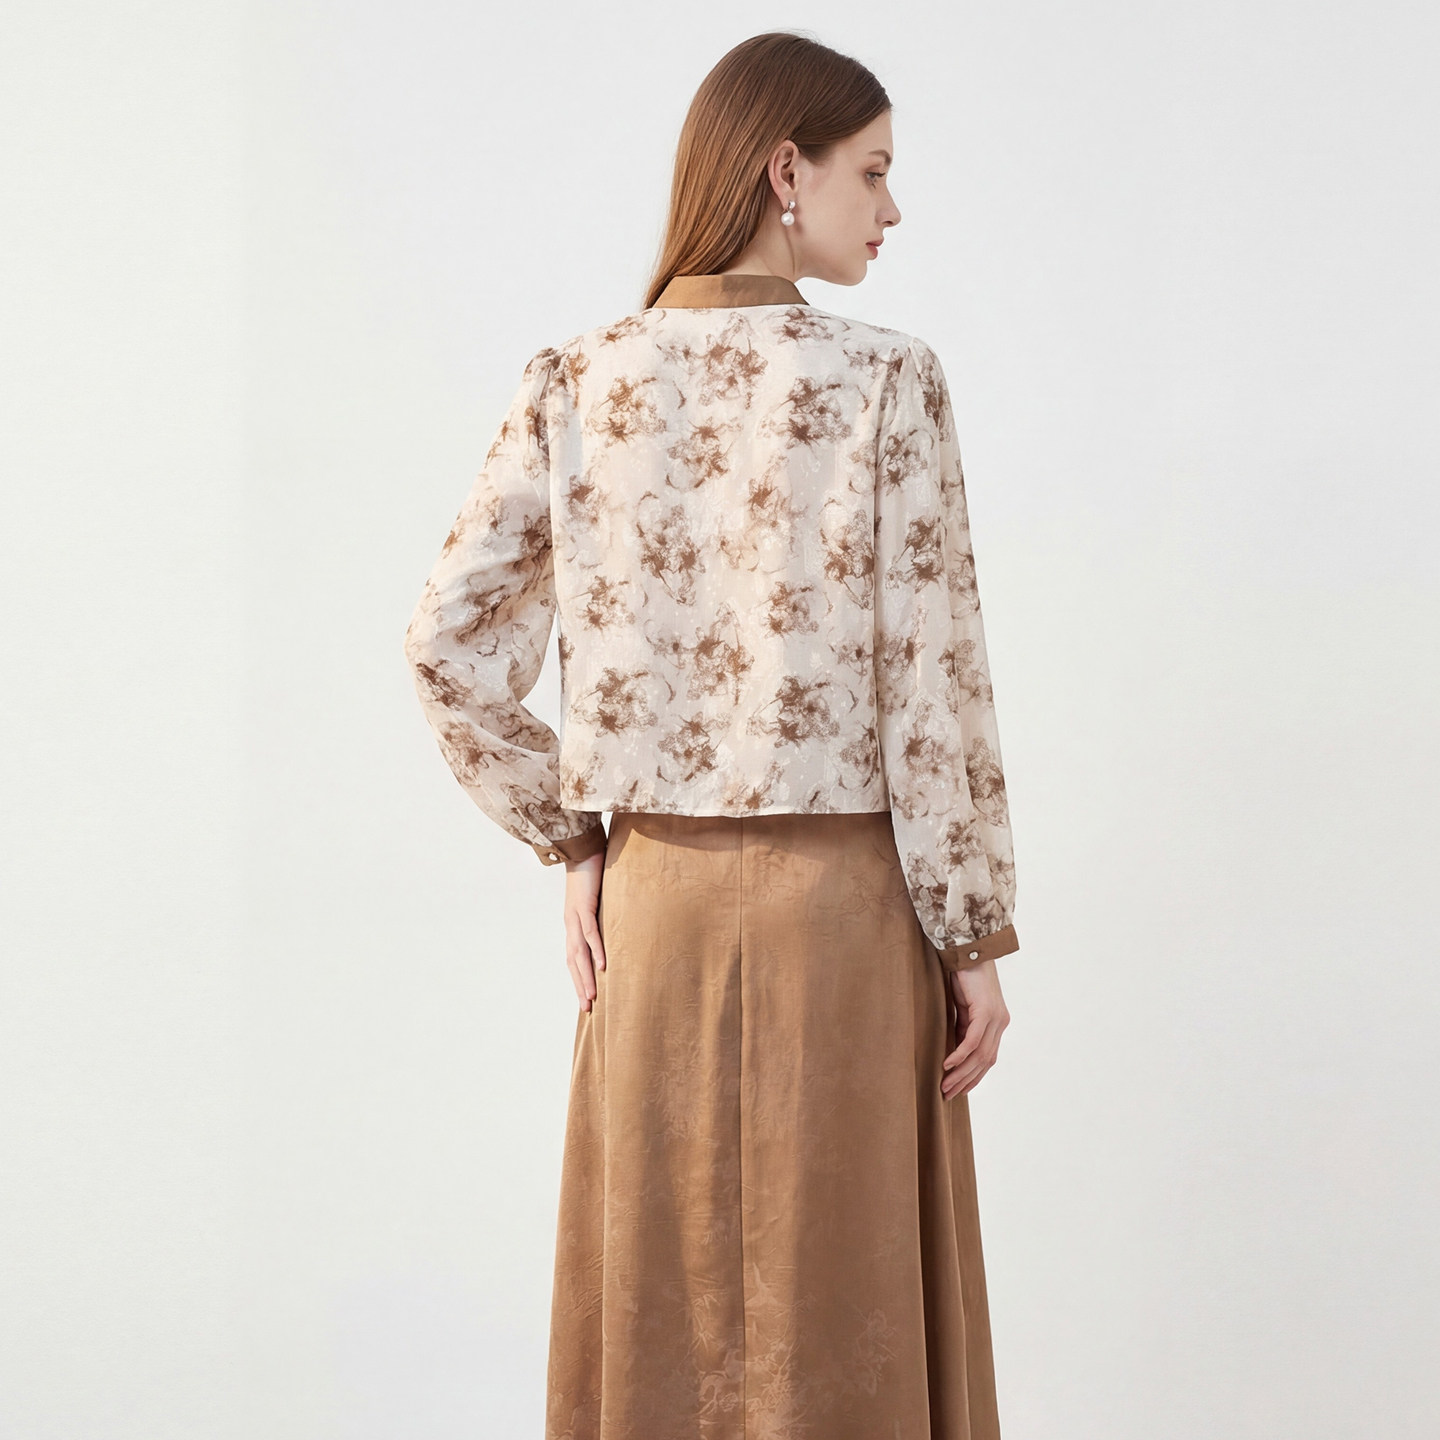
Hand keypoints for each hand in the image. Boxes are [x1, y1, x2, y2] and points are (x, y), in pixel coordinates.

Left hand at [563, 850, 605, 1011]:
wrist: (582, 847)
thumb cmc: (592, 872)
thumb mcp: (598, 899)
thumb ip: (603, 914)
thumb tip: (616, 926)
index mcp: (573, 924)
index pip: (574, 958)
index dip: (579, 978)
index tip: (586, 998)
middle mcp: (571, 924)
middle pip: (574, 962)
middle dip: (580, 985)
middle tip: (587, 1009)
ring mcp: (575, 916)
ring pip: (579, 953)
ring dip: (585, 976)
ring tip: (592, 996)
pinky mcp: (584, 906)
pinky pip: (590, 933)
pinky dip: (596, 950)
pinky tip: (603, 966)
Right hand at [940, 958, 1009, 1097]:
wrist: (967, 950)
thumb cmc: (962, 977)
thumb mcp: (962, 1008)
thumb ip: (963, 1028)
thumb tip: (954, 1053)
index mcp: (997, 1024)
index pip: (987, 1059)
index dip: (973, 1077)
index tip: (956, 1090)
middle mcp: (1000, 1023)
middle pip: (985, 1062)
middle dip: (966, 1081)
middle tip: (947, 1094)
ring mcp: (995, 1018)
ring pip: (979, 1055)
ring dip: (961, 1073)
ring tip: (944, 1085)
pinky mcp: (985, 1011)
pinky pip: (972, 1040)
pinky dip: (960, 1055)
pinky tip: (947, 1065)